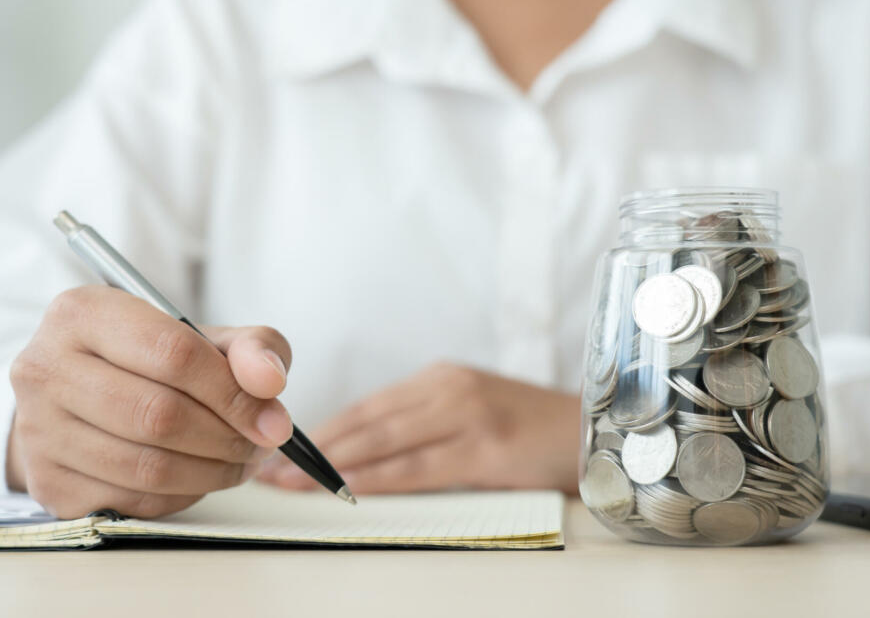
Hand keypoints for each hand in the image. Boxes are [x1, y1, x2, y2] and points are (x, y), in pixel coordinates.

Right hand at [7, 285, 294, 518]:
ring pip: (147, 467)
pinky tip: (201, 475)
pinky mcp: (48, 483)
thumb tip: (271, 382)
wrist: (83, 394)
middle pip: (158, 415)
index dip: (234, 392)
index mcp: (84, 313)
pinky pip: (135, 500)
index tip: (273, 418)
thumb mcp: (206, 336)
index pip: (173, 354)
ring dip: (213, 472)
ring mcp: (38, 430)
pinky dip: (184, 495)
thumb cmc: (152, 360)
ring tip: (242, 460)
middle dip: (227, 437)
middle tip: (262, 444)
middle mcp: (44, 368)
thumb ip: (251, 347)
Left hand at [258, 363, 580, 494]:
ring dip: (335, 465)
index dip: (323, 430)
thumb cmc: (533, 430)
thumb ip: (428, 423)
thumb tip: (366, 452)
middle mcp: (451, 390)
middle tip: (270, 469)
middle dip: (315, 448)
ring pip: (387, 442)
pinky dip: (381, 479)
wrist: (600, 430)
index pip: (369, 406)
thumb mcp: (476, 411)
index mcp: (443, 379)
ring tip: (294, 482)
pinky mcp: (488, 450)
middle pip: (368, 421)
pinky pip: (422, 468)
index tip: (283, 449)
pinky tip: (350, 489)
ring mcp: (470, 416)